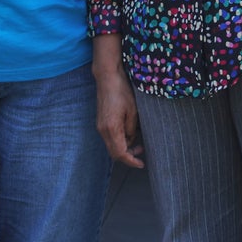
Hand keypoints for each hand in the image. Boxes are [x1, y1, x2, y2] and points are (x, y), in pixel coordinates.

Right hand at [93, 39, 143, 167]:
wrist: (107, 77)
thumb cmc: (121, 91)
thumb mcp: (133, 111)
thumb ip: (132, 129)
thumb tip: (131, 140)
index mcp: (112, 128)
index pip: (120, 153)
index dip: (131, 161)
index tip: (141, 164)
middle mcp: (103, 130)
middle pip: (114, 153)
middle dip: (128, 156)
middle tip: (141, 153)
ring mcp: (100, 126)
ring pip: (112, 146)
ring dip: (124, 148)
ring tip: (138, 143)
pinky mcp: (101, 122)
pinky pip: (110, 138)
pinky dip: (119, 141)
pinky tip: (129, 134)